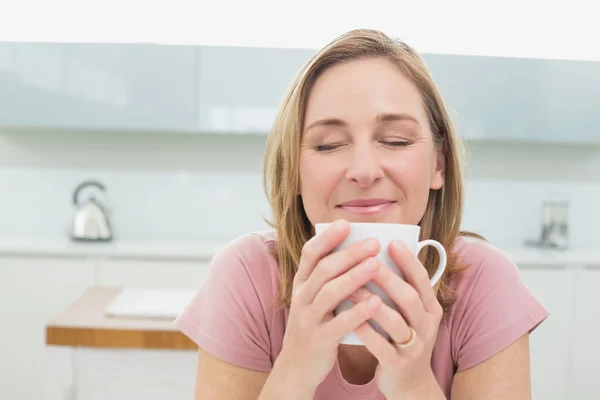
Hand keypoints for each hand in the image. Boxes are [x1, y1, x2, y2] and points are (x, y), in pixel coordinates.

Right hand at [273, 219, 383, 394]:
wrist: (296, 367)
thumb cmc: (314, 325)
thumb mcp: (312, 298)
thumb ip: (328, 277)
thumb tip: (355, 249)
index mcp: (301, 284)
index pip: (309, 254)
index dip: (327, 237)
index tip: (345, 223)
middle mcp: (302, 297)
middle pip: (324, 270)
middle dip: (349, 254)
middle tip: (374, 243)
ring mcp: (309, 319)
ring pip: (330, 293)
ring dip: (354, 277)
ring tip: (376, 265)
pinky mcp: (319, 340)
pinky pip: (339, 323)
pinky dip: (358, 312)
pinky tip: (376, 302)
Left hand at [352, 240, 444, 398]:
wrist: (409, 384)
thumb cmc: (403, 338)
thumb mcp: (411, 314)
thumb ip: (402, 289)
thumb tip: (382, 253)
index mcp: (430, 309)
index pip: (422, 279)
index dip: (408, 260)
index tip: (391, 242)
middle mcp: (427, 326)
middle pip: (409, 297)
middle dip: (387, 278)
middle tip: (367, 260)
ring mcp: (413, 347)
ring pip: (394, 321)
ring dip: (371, 302)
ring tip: (351, 286)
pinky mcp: (398, 364)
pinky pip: (380, 345)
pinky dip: (364, 330)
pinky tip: (348, 317)